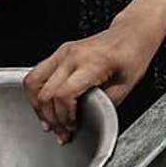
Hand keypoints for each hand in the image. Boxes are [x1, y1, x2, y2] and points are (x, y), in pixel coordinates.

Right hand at [24, 0, 165, 142]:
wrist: (132, 33)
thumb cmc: (132, 56)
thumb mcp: (125, 87)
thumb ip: (104, 105)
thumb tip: (86, 121)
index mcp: (93, 63)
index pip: (64, 94)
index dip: (64, 116)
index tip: (72, 127)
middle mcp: (73, 55)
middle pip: (45, 92)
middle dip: (51, 118)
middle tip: (61, 132)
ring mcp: (64, 51)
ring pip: (33, 82)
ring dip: (38, 106)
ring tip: (50, 122)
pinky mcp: (60, 52)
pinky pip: (37, 74)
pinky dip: (38, 93)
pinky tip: (47, 106)